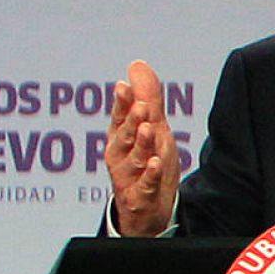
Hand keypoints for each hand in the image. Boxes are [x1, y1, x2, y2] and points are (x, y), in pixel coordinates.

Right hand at [105, 60, 179, 236]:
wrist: (147, 208)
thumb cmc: (146, 162)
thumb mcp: (150, 128)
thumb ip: (146, 97)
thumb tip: (137, 65)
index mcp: (121, 136)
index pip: (120, 116)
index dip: (121, 103)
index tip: (123, 86)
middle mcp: (120, 155)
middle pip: (124, 135)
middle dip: (131, 120)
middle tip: (141, 106)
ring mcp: (128, 176)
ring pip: (133, 158)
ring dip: (140, 143)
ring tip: (148, 129)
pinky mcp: (139, 196)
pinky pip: (144, 184)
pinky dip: (149, 174)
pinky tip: (155, 163)